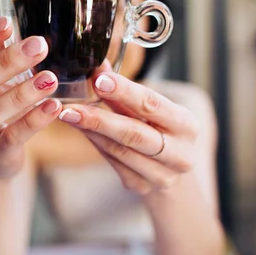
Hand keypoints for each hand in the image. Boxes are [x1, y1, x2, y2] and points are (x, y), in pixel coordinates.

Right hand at [0, 16, 61, 177]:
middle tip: (39, 45)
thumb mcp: (1, 83)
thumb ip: (8, 56)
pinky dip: (34, 121)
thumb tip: (35, 18)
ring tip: (50, 79)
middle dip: (6, 61)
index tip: (7, 23)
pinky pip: (12, 137)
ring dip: (21, 93)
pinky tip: (55, 106)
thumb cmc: (3, 111)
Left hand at [58, 70, 199, 194]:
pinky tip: (81, 130)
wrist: (175, 172)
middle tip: (72, 107)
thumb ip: (127, 93)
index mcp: (186, 125)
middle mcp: (179, 153)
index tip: (99, 80)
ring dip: (91, 131)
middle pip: (134, 134)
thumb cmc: (163, 132)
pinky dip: (95, 144)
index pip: (152, 105)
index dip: (124, 92)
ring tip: (69, 115)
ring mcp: (161, 175)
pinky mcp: (142, 186)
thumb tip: (98, 68)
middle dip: (100, 119)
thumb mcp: (155, 112)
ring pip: (119, 150)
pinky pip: (113, 163)